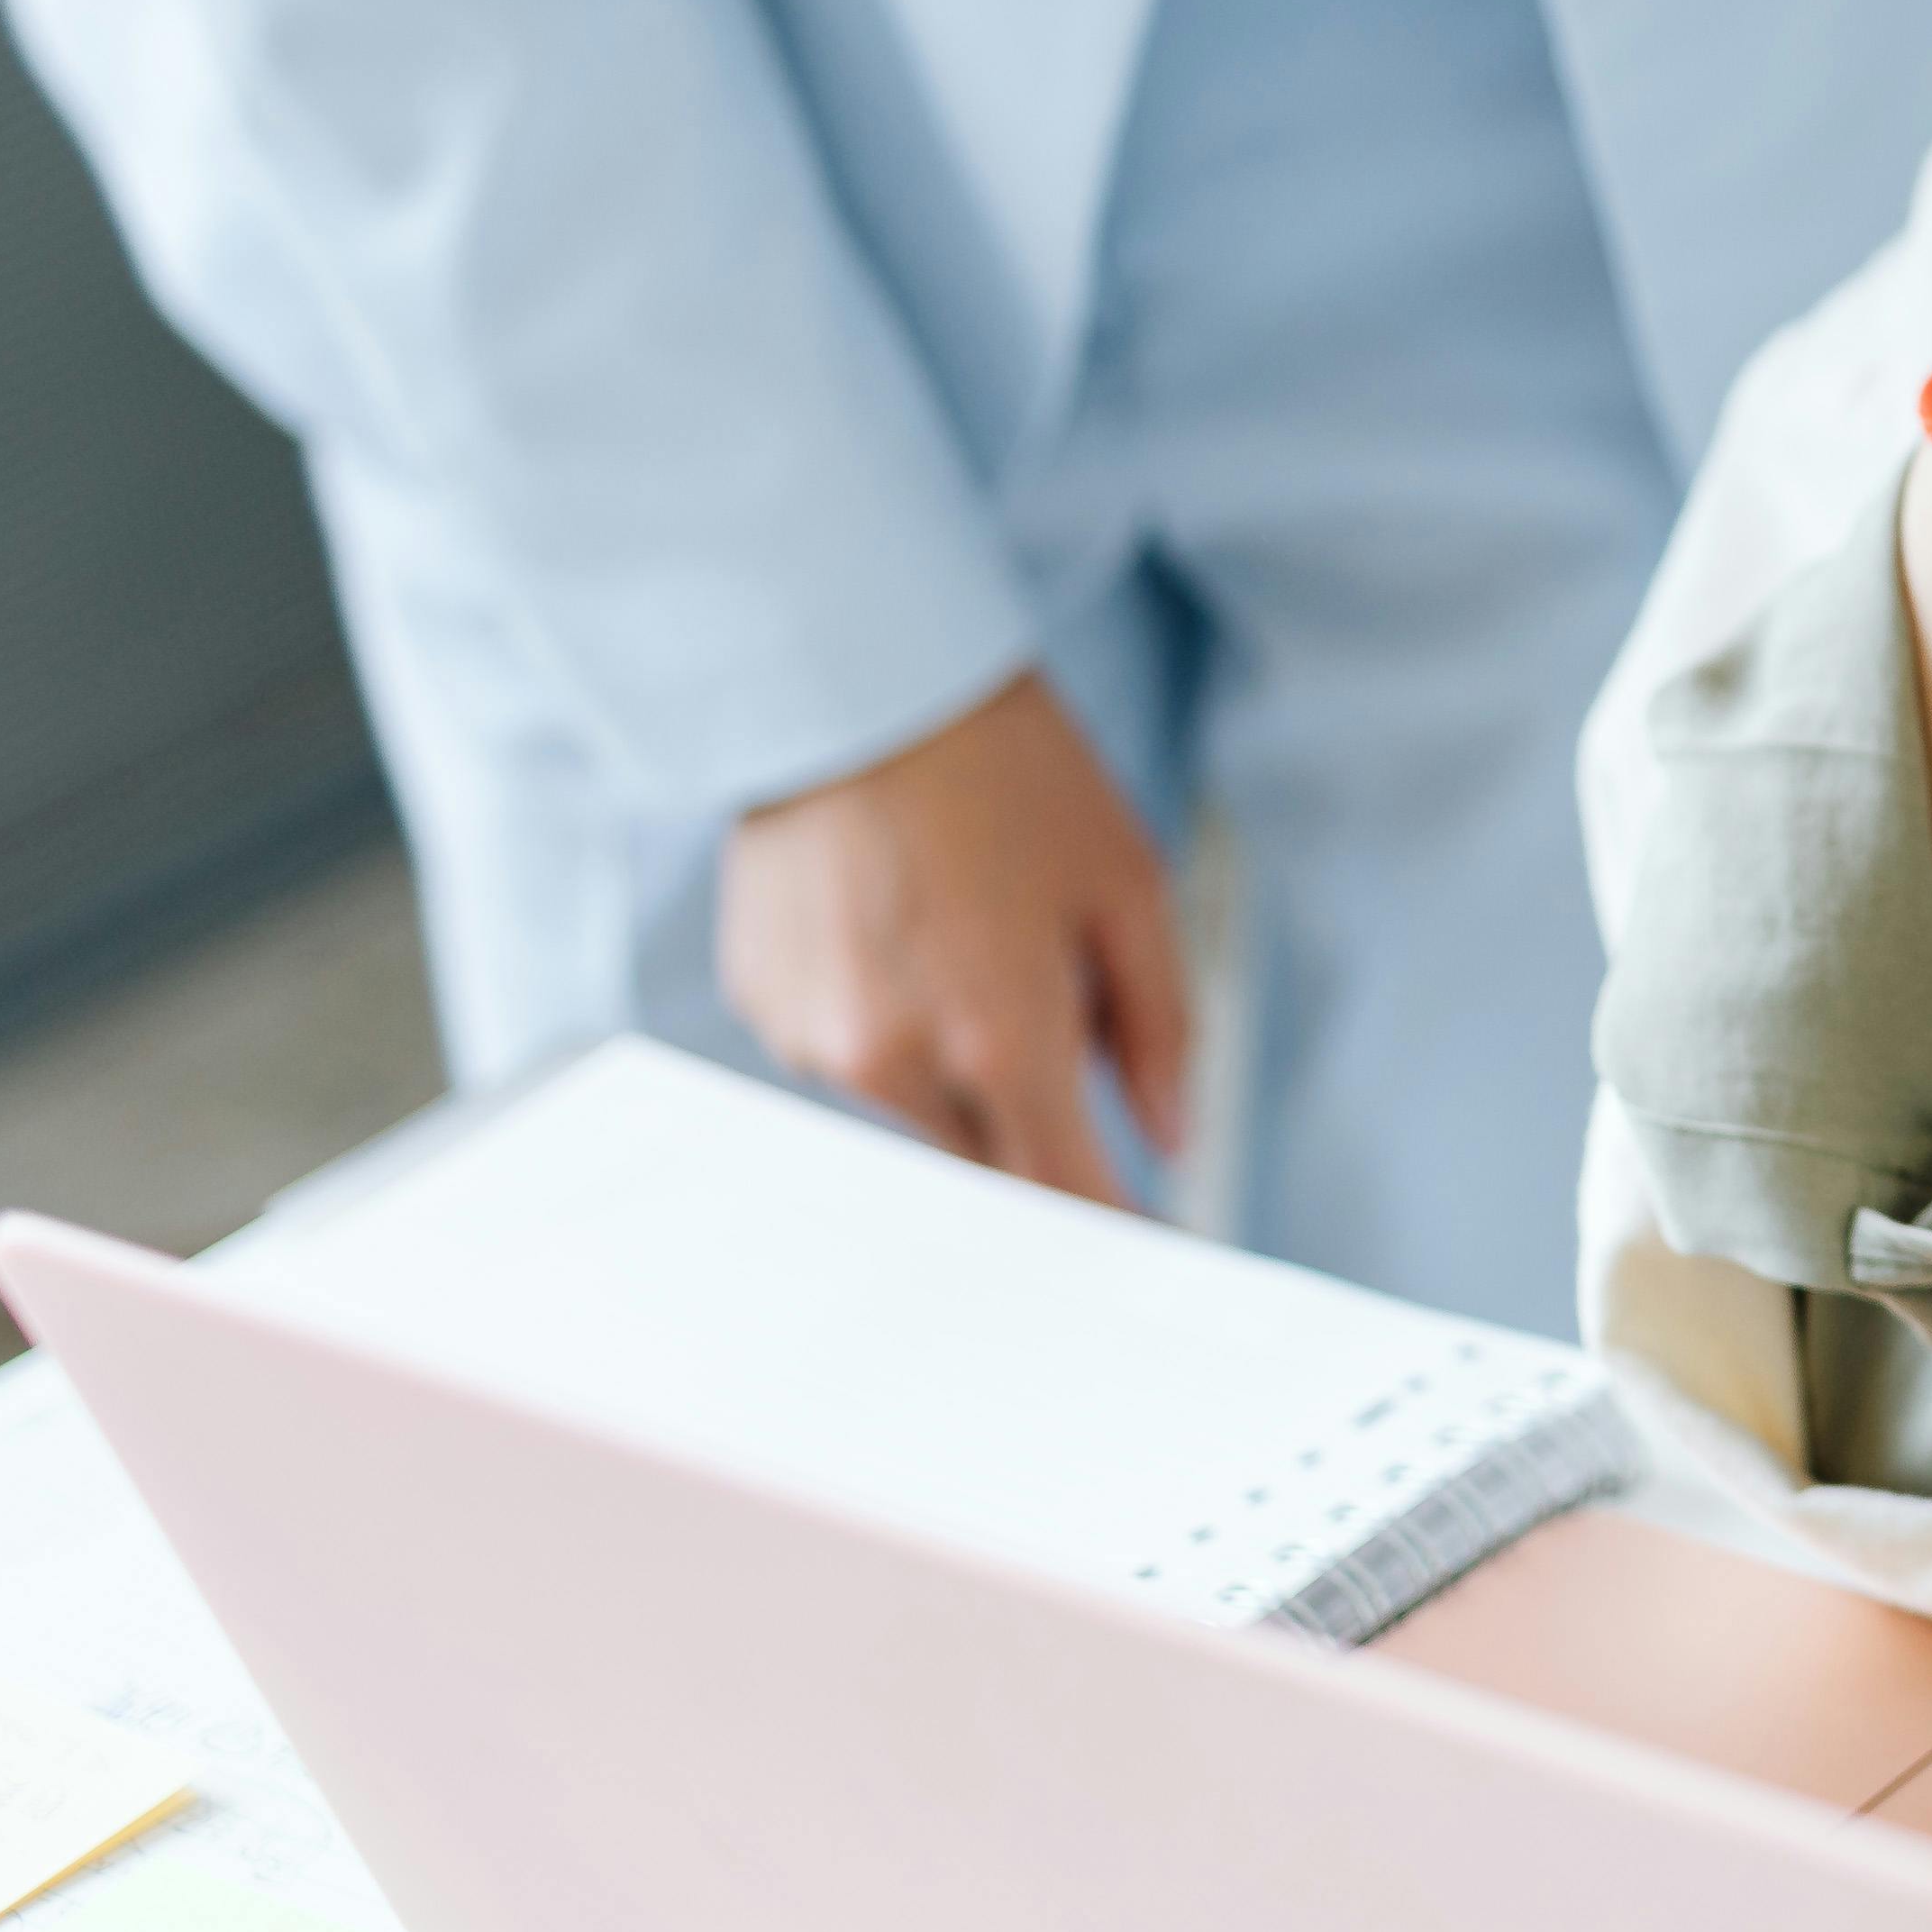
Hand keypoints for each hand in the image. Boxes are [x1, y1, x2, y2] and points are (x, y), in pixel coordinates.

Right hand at [717, 669, 1190, 1204]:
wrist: (857, 680)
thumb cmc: (1008, 772)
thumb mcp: (1127, 886)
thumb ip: (1160, 1028)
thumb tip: (1171, 1137)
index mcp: (1001, 1036)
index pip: (1062, 1192)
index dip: (1110, 1229)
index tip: (1146, 1250)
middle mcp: (895, 1061)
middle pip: (987, 1166)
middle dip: (1037, 1134)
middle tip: (1064, 1044)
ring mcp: (814, 1040)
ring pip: (916, 1110)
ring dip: (959, 1070)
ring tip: (970, 939)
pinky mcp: (760, 1007)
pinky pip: (846, 1056)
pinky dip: (889, 1025)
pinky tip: (900, 930)